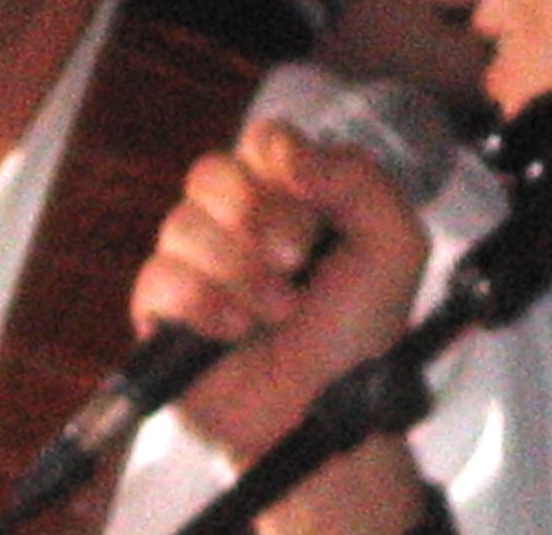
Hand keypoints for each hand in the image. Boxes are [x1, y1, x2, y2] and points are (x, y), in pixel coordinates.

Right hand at [130, 117, 429, 463]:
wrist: (325, 411)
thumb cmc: (359, 330)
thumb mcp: (393, 246)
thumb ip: (358, 179)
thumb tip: (288, 151)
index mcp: (290, 194)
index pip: (262, 140)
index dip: (278, 158)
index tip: (308, 197)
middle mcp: (237, 219)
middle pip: (211, 171)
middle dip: (258, 215)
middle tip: (296, 259)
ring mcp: (195, 261)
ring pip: (182, 224)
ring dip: (240, 271)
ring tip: (278, 311)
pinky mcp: (162, 307)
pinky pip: (159, 277)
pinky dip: (203, 303)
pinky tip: (235, 330)